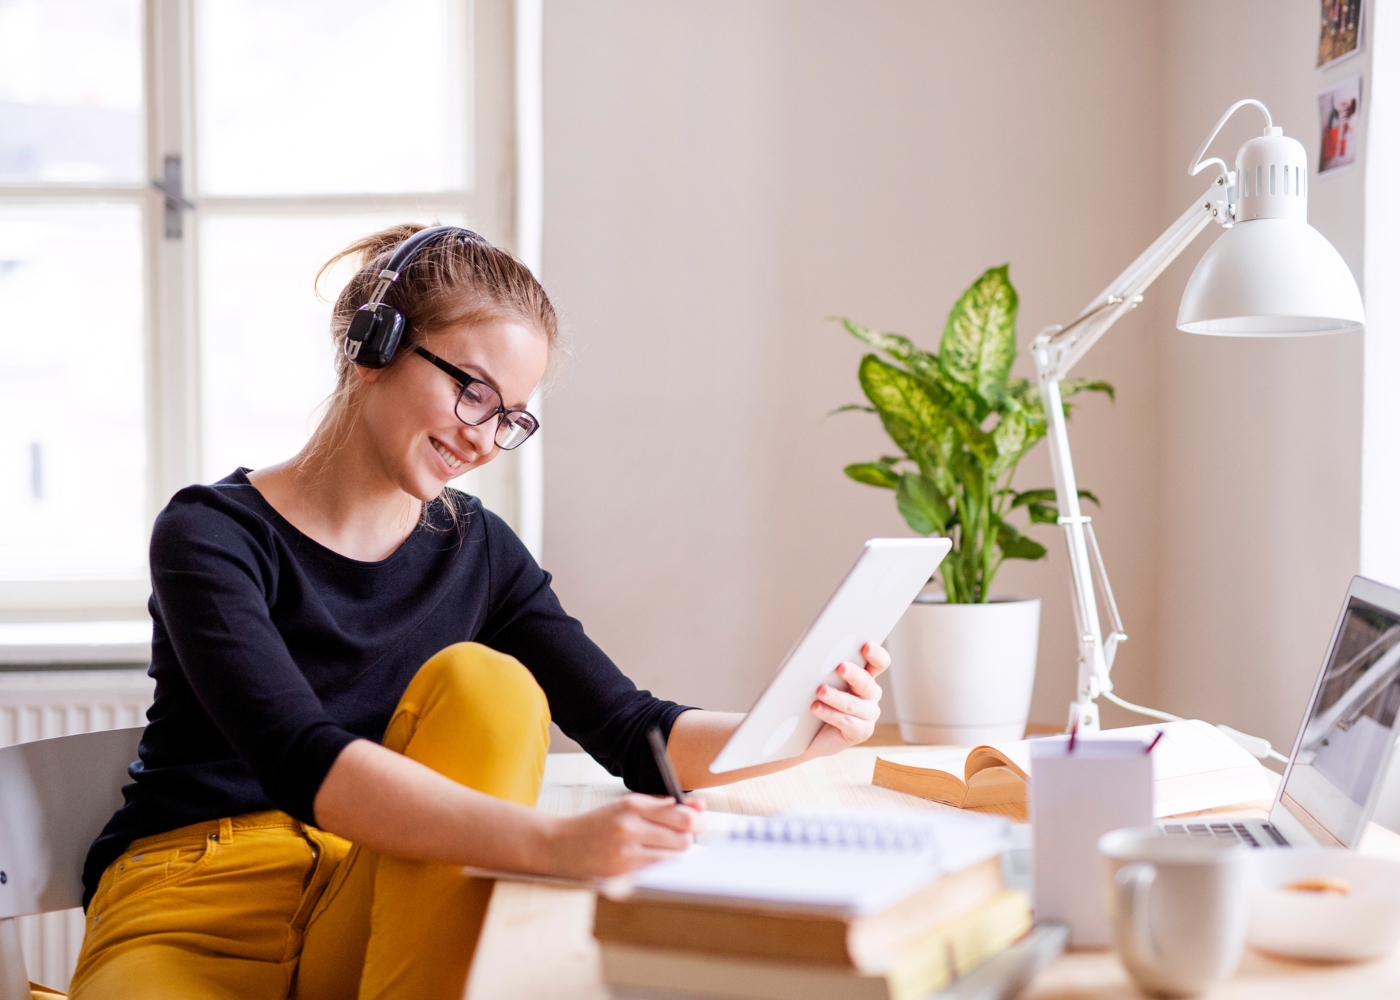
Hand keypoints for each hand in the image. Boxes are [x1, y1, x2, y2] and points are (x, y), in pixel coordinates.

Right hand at [542, 794, 704, 878]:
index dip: (696, 820)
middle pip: (683, 837)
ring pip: (674, 856)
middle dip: (689, 837)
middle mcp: (629, 826)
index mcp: (632, 805)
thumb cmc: (597, 824)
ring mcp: (626, 852)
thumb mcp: (627, 807)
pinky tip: (651, 858)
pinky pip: (658, 870)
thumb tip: (699, 806)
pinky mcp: (623, 872)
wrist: (560, 845)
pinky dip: (662, 864)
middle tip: (683, 836)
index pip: (681, 814)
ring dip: (676, 852)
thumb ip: (663, 806)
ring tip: (663, 847)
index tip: (697, 822)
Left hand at [805, 641, 888, 757]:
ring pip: (854, 704)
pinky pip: (847, 722)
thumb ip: (826, 670)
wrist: (808, 734)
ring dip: (837, 696)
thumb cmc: (816, 701)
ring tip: (821, 691)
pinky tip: (816, 708)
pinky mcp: (861, 732)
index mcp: (865, 676)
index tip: (866, 646)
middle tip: (841, 667)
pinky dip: (830, 714)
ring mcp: (868, 714)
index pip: (879, 663)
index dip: (876, 655)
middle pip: (867, 682)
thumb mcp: (822, 681)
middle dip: (854, 674)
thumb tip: (814, 656)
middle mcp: (871, 695)